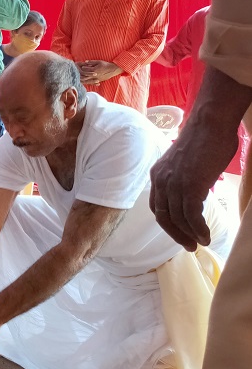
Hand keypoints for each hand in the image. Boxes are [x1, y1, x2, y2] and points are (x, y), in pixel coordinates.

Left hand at [78, 60, 121, 84]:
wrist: (113, 70)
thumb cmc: (106, 64)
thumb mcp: (99, 61)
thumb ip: (91, 62)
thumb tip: (85, 61)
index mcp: (94, 70)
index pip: (86, 70)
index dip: (82, 68)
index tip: (79, 67)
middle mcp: (95, 75)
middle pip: (86, 76)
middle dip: (81, 75)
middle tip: (77, 73)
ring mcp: (97, 79)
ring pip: (88, 80)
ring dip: (83, 79)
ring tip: (79, 78)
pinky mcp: (99, 80)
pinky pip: (92, 82)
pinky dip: (88, 82)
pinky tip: (85, 82)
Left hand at [149, 132, 235, 251]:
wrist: (210, 123)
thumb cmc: (204, 138)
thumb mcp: (185, 161)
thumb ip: (183, 177)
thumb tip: (195, 190)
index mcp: (157, 174)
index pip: (157, 206)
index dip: (167, 222)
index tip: (179, 231)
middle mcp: (161, 180)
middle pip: (163, 216)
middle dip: (175, 234)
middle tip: (189, 245)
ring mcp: (174, 183)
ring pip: (178, 218)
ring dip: (189, 234)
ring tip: (200, 242)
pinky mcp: (190, 185)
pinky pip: (191, 215)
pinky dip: (198, 229)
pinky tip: (205, 235)